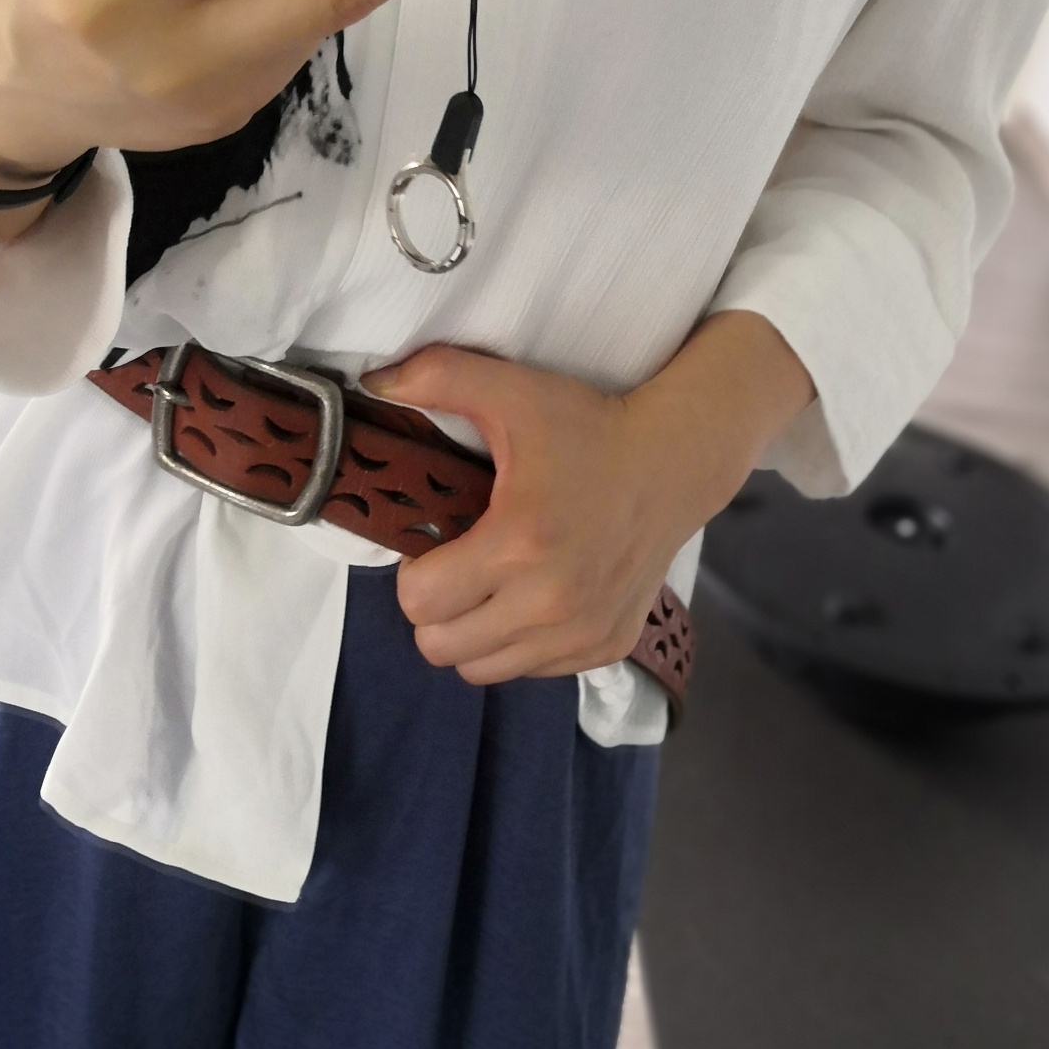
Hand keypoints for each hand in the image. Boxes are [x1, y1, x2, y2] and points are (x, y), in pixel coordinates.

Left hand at [363, 312, 813, 684]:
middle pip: (440, 647)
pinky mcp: (606, 647)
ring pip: (482, 670)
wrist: (675, 464)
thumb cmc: (590, 428)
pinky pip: (530, 671)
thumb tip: (374, 384)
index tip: (436, 545)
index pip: (420, 602)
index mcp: (520, 543)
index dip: (413, 573)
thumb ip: (437, 377)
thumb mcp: (513, 391)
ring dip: (474, 633)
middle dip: (436, 610)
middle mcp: (551, 603)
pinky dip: (520, 644)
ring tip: (493, 585)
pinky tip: (534, 596)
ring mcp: (581, 633)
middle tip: (458, 567)